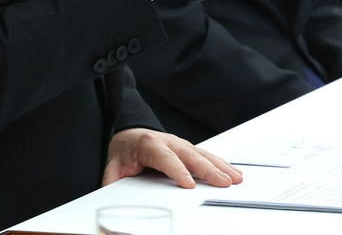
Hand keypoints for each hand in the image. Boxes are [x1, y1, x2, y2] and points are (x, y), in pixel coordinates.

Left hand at [103, 128, 242, 188]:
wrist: (125, 135)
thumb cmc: (121, 152)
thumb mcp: (110, 169)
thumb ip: (110, 185)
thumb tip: (107, 206)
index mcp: (147, 144)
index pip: (165, 158)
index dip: (177, 171)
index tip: (188, 184)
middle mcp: (168, 141)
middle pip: (190, 156)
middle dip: (208, 170)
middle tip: (222, 182)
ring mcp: (180, 143)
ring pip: (202, 154)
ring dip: (220, 167)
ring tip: (234, 179)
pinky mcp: (187, 148)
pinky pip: (206, 156)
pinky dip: (220, 164)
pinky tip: (232, 172)